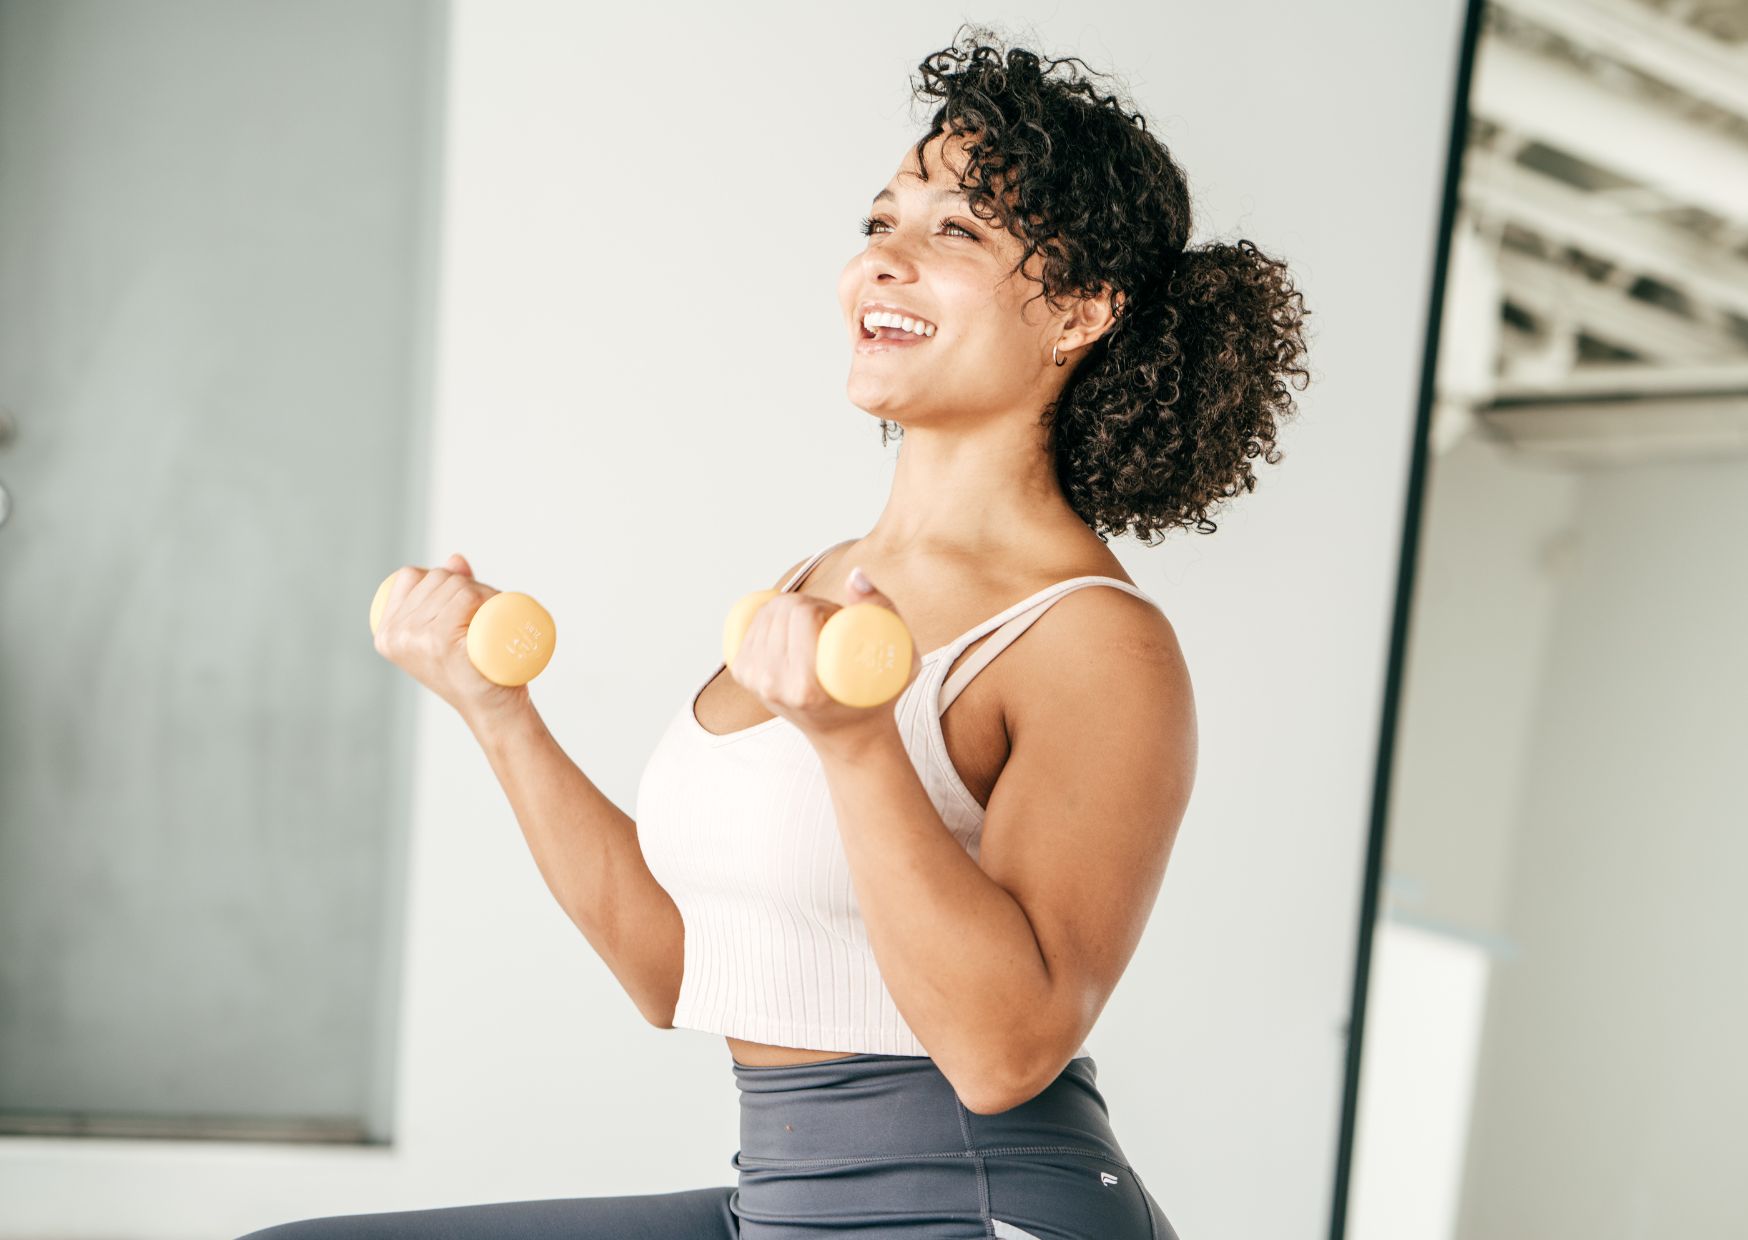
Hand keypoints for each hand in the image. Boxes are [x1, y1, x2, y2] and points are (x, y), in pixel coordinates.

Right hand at [371, 552, 531, 725]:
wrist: (492, 710)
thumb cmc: (472, 671)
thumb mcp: (448, 631)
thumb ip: (446, 594)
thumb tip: (455, 559)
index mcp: (386, 632)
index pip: (411, 576)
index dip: (441, 578)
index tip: (463, 602)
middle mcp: (395, 634)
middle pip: (438, 578)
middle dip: (469, 585)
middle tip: (488, 613)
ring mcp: (416, 638)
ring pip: (457, 585)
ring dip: (485, 592)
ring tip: (493, 619)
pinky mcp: (440, 642)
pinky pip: (466, 597)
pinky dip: (486, 597)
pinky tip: (492, 612)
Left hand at [729, 565, 919, 752]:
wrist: (846, 735)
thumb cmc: (877, 696)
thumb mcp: (900, 657)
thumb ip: (884, 610)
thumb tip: (855, 575)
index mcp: (806, 686)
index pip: (801, 614)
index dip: (821, 605)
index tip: (838, 620)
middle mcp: (774, 686)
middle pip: (780, 610)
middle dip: (806, 604)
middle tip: (827, 624)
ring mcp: (755, 683)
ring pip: (764, 614)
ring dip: (789, 611)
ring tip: (811, 631)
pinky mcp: (744, 677)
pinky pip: (750, 627)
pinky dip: (769, 619)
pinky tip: (786, 631)